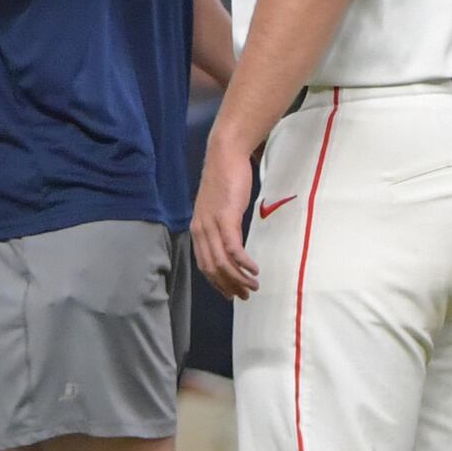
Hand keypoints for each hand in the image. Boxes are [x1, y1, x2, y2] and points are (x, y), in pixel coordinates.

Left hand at [192, 151, 263, 298]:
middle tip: (245, 295)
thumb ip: (222, 225)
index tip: (231, 293)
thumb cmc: (225, 178)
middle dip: (229, 286)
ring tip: (253, 286)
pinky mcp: (226, 217)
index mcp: (198, 229)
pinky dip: (243, 263)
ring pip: (222, 262)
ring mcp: (212, 225)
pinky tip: (254, 269)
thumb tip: (231, 239)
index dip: (218, 283)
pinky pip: (233, 248)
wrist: (225, 154)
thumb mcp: (220, 207)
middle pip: (212, 268)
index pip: (205, 265)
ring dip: (238, 278)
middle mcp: (201, 230)